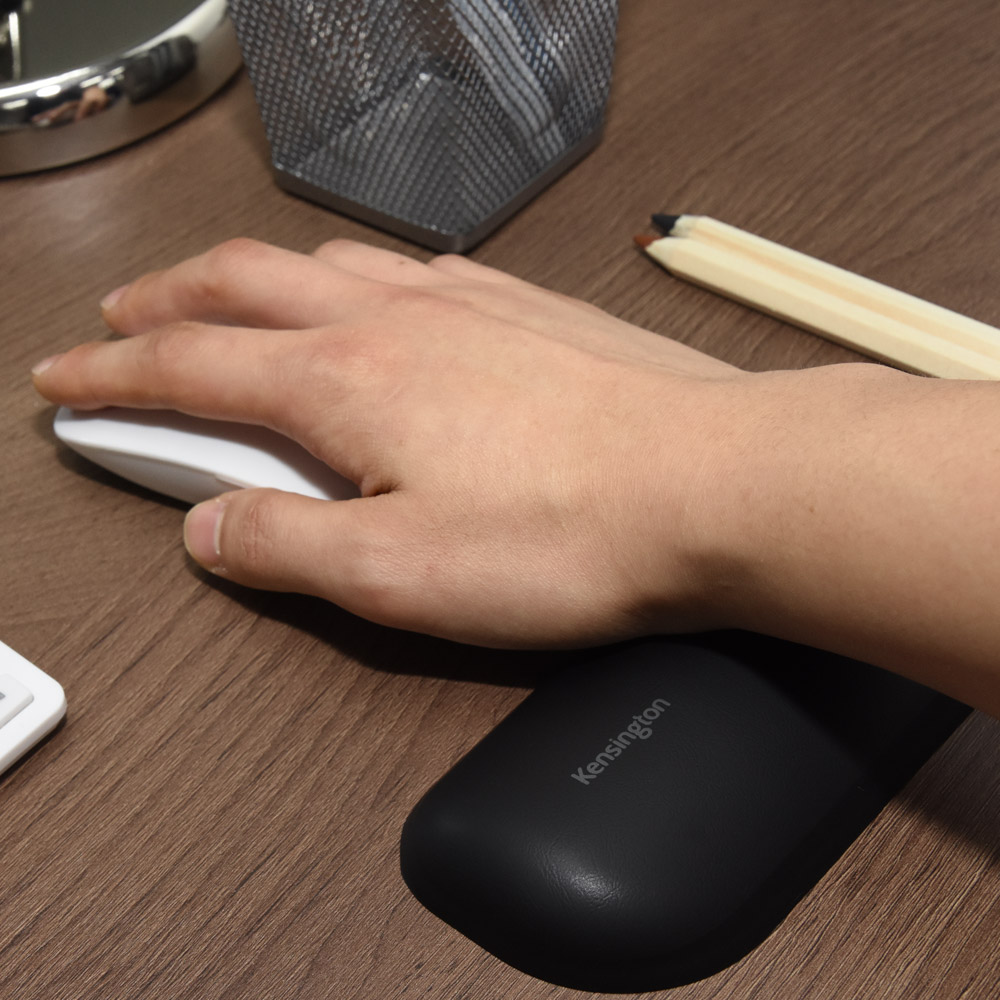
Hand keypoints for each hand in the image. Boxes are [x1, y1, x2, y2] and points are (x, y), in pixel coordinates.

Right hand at [32, 239, 749, 646]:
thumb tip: (210, 526)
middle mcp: (395, 320)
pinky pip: (410, 267)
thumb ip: (284, 547)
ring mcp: (465, 303)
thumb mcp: (396, 575)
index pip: (188, 366)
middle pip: (242, 285)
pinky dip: (355, 274)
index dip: (111, 375)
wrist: (715, 485)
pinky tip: (370, 296)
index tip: (65, 380)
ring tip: (226, 299)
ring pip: (325, 263)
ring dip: (254, 278)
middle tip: (122, 322)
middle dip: (165, 303)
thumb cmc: (570, 535)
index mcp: (344, 382)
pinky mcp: (525, 309)